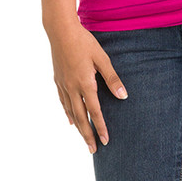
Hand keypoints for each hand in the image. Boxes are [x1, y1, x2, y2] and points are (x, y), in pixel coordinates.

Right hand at [46, 20, 126, 153]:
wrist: (60, 30)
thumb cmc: (84, 42)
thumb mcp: (102, 58)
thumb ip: (112, 78)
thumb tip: (123, 96)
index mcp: (85, 83)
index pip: (94, 111)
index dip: (101, 127)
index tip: (106, 141)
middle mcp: (72, 88)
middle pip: (80, 117)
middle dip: (88, 135)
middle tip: (93, 150)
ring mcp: (63, 85)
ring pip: (70, 112)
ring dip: (78, 127)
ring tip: (84, 139)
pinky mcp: (58, 80)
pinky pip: (63, 102)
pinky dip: (67, 113)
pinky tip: (70, 120)